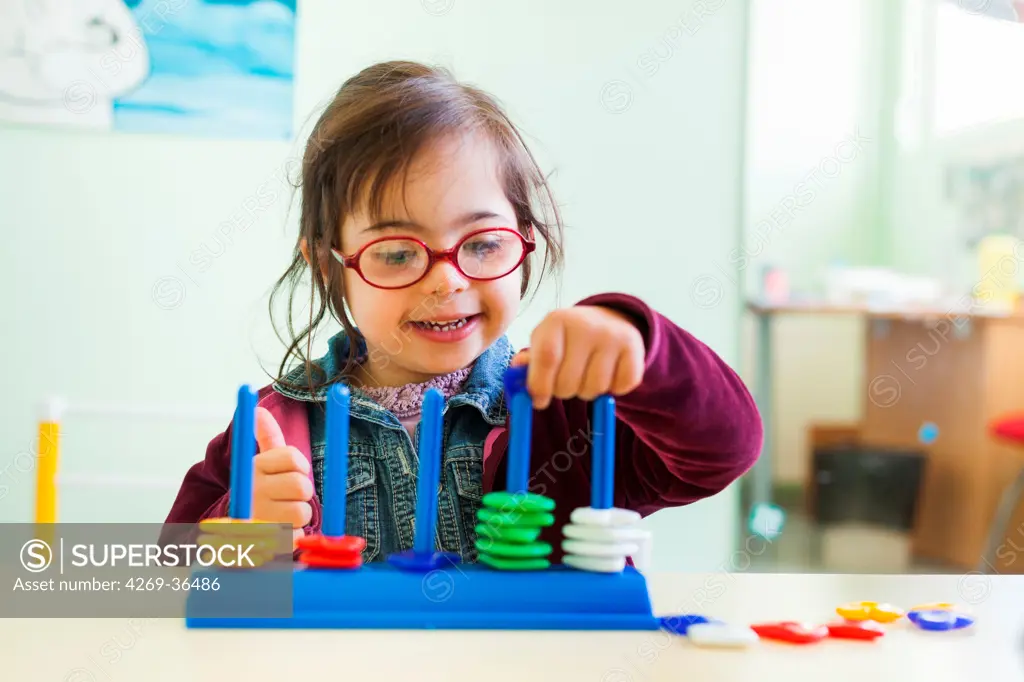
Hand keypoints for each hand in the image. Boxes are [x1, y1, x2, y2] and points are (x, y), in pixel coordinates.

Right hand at [253, 408, 313, 547]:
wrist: (237, 530)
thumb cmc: (261, 492)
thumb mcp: (262, 463)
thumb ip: (266, 437)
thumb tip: (259, 410)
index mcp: (254, 467)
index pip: (293, 457)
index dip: (300, 467)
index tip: (293, 472)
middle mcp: (253, 490)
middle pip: (301, 485)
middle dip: (303, 492)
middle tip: (290, 496)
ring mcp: (257, 516)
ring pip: (302, 511)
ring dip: (300, 515)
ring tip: (283, 515)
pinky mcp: (264, 542)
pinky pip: (297, 536)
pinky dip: (294, 535)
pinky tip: (280, 532)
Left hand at [511, 306, 644, 408]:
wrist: (609, 319)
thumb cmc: (567, 339)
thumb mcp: (544, 342)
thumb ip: (529, 362)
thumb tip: (517, 374)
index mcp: (557, 320)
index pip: (547, 359)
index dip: (540, 386)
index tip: (538, 401)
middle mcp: (586, 324)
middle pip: (569, 381)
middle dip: (563, 392)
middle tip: (566, 383)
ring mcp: (613, 335)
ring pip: (595, 388)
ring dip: (588, 392)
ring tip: (586, 376)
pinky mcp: (634, 348)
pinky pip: (621, 387)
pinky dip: (613, 390)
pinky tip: (608, 374)